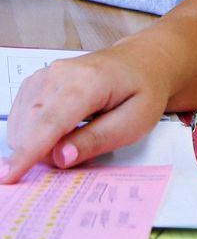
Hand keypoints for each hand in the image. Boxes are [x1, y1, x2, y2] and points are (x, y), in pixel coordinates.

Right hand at [0, 48, 169, 181]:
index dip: (28, 153)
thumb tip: (60, 158)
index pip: (50, 123)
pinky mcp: (37, 81)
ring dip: (37, 143)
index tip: (9, 177)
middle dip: (42, 153)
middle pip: (32, 126)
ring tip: (74, 139)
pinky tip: (58, 132)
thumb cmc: (143, 91)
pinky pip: (22, 115)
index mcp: (88, 82)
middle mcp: (60, 74)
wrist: (142, 62)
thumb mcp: (135, 122)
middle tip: (76, 154)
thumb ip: (97, 140)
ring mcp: (45, 75)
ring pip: (22, 123)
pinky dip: (33, 132)